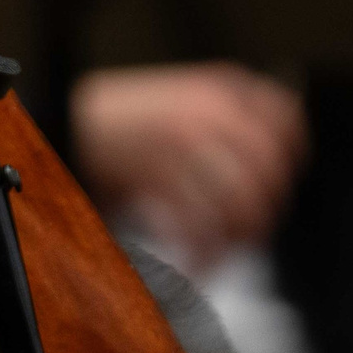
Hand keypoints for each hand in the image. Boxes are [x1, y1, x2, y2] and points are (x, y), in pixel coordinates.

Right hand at [71, 62, 306, 271]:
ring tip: (212, 259)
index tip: (281, 183)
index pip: (283, 116)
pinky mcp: (157, 170)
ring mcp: (185, 138)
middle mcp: (210, 108)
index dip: (292, 154)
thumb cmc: (114, 122)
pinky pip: (198, 225)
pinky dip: (200, 255)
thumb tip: (270, 165)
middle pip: (268, 170)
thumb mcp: (176, 104)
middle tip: (243, 238)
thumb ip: (221, 123)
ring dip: (230, 242)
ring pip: (238, 203)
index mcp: (218, 86)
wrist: (60, 122)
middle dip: (261, 212)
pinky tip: (193, 266)